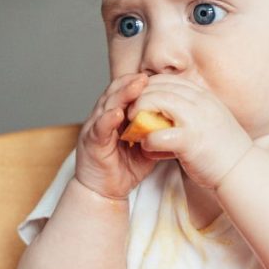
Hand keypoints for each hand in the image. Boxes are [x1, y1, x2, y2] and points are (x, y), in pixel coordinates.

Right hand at [75, 73, 156, 198]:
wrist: (104, 192)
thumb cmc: (124, 168)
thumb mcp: (145, 147)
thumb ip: (155, 133)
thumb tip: (178, 123)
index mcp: (114, 116)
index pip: (124, 93)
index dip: (137, 84)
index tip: (154, 78)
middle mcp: (102, 118)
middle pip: (114, 93)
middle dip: (130, 84)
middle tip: (146, 77)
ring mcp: (94, 129)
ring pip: (106, 106)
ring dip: (121, 95)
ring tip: (136, 87)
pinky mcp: (91, 144)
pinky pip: (99, 129)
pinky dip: (108, 120)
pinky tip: (118, 114)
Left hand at [128, 75, 252, 188]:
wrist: (241, 171)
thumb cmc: (223, 149)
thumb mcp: (209, 120)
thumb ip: (190, 111)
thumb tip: (167, 110)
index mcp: (203, 97)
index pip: (168, 80)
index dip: (148, 87)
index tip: (139, 100)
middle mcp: (200, 103)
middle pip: (158, 87)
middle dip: (139, 98)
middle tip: (129, 113)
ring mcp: (196, 120)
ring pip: (156, 102)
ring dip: (139, 114)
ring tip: (133, 128)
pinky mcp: (190, 141)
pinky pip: (158, 135)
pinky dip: (148, 140)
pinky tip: (146, 148)